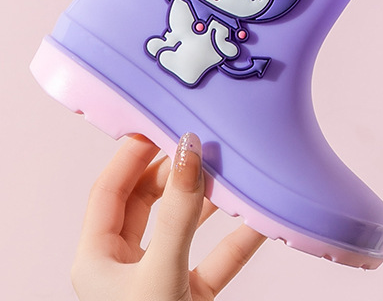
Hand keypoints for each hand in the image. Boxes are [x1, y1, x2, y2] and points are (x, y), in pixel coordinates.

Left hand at [72, 134, 265, 300]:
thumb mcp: (160, 273)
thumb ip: (178, 214)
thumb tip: (189, 152)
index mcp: (97, 259)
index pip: (110, 189)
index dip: (134, 154)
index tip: (162, 123)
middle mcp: (124, 266)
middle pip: (148, 201)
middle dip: (177, 172)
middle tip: (203, 145)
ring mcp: (159, 280)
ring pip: (184, 225)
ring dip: (210, 201)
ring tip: (233, 172)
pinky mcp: (191, 296)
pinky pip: (216, 256)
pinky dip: (238, 237)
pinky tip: (260, 218)